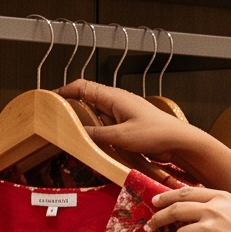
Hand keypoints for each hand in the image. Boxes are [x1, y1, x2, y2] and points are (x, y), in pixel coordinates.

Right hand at [59, 79, 211, 173]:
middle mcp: (117, 102)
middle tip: (58, 123)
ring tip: (74, 136)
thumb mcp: (121, 136)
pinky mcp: (128, 125)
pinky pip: (107, 126)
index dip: (64, 92)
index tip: (50, 100)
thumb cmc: (156, 134)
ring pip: (97, 115)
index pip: (82, 87)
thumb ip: (97, 134)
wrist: (180, 141)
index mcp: (114, 97)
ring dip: (87, 124)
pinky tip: (95, 144)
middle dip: (72, 110)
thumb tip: (78, 132)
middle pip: (88, 101)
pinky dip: (99, 132)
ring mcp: (123, 113)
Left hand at [146, 183, 230, 231]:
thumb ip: (218, 209)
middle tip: (152, 223)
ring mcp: (208, 227)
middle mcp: (214, 209)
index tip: (156, 202)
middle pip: (176, 208)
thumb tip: (192, 213)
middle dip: (160, 216)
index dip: (168, 197)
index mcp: (222, 197)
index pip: (187, 193)